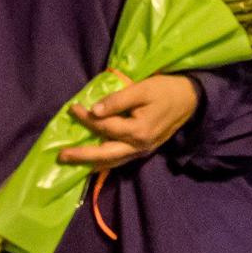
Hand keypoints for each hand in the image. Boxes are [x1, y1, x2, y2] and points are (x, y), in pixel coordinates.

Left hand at [62, 74, 201, 171]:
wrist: (191, 100)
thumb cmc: (166, 90)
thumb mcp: (142, 89)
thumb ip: (118, 100)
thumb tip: (94, 111)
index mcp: (138, 131)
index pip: (104, 126)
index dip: (86, 118)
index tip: (72, 108)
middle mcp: (139, 146)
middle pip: (105, 155)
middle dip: (82, 156)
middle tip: (61, 156)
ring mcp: (142, 151)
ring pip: (113, 162)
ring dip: (91, 163)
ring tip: (73, 163)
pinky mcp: (144, 151)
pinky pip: (121, 160)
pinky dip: (105, 162)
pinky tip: (94, 163)